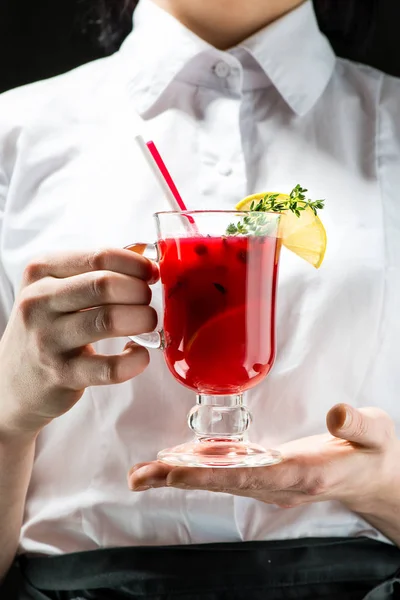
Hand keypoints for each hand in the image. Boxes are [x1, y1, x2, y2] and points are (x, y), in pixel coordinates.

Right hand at [0, 248, 157, 436]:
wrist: (14, 380)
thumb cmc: (46, 328)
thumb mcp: (56, 290)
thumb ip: (95, 272)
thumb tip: (147, 260)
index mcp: (42, 272)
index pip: (99, 256)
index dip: (135, 265)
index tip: (150, 274)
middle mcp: (39, 301)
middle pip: (105, 284)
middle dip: (139, 291)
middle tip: (147, 301)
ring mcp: (48, 339)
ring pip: (109, 320)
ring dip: (142, 319)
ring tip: (147, 323)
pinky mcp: (62, 374)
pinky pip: (110, 367)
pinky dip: (135, 360)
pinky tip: (139, 354)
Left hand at [128, 404, 397, 514]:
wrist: (375, 476)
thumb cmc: (372, 453)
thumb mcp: (375, 434)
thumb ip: (358, 425)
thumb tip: (337, 414)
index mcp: (302, 473)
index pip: (249, 475)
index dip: (210, 474)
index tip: (176, 472)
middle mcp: (279, 483)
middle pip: (223, 482)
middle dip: (180, 479)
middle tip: (140, 476)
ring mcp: (272, 482)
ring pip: (220, 480)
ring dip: (182, 476)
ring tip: (146, 472)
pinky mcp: (269, 474)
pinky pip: (228, 473)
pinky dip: (200, 469)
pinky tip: (178, 463)